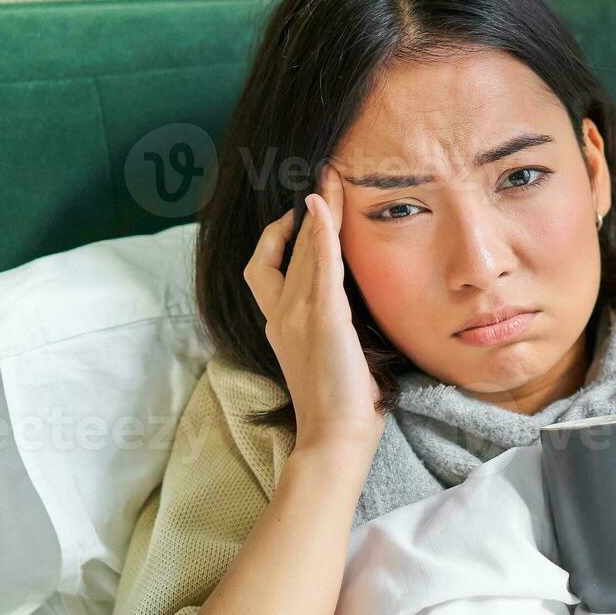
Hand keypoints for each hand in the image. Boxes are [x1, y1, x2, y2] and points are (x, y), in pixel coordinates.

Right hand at [242, 164, 382, 451]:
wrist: (334, 438)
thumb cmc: (339, 406)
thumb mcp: (329, 357)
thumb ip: (329, 327)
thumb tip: (347, 309)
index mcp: (279, 324)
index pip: (268, 266)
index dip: (279, 236)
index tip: (298, 214)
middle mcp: (280, 314)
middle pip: (285, 248)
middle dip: (303, 211)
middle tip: (321, 176)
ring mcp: (296, 315)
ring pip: (302, 248)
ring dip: (318, 210)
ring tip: (330, 177)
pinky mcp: (321, 319)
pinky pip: (319, 264)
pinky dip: (321, 231)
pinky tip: (325, 205)